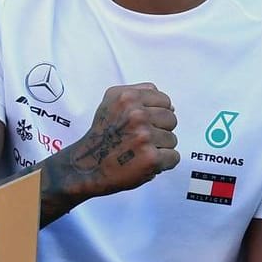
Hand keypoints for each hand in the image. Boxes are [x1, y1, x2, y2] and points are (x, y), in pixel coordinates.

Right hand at [57, 83, 179, 197]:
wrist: (87, 165)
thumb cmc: (102, 136)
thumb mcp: (112, 102)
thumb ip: (140, 96)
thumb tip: (171, 106)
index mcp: (127, 98)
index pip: (165, 100)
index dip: (157, 114)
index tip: (143, 123)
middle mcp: (135, 114)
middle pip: (171, 119)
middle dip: (159, 130)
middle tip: (139, 139)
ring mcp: (144, 136)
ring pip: (172, 139)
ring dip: (160, 148)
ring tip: (139, 150)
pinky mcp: (150, 157)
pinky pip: (174, 157)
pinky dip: (163, 163)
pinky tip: (144, 161)